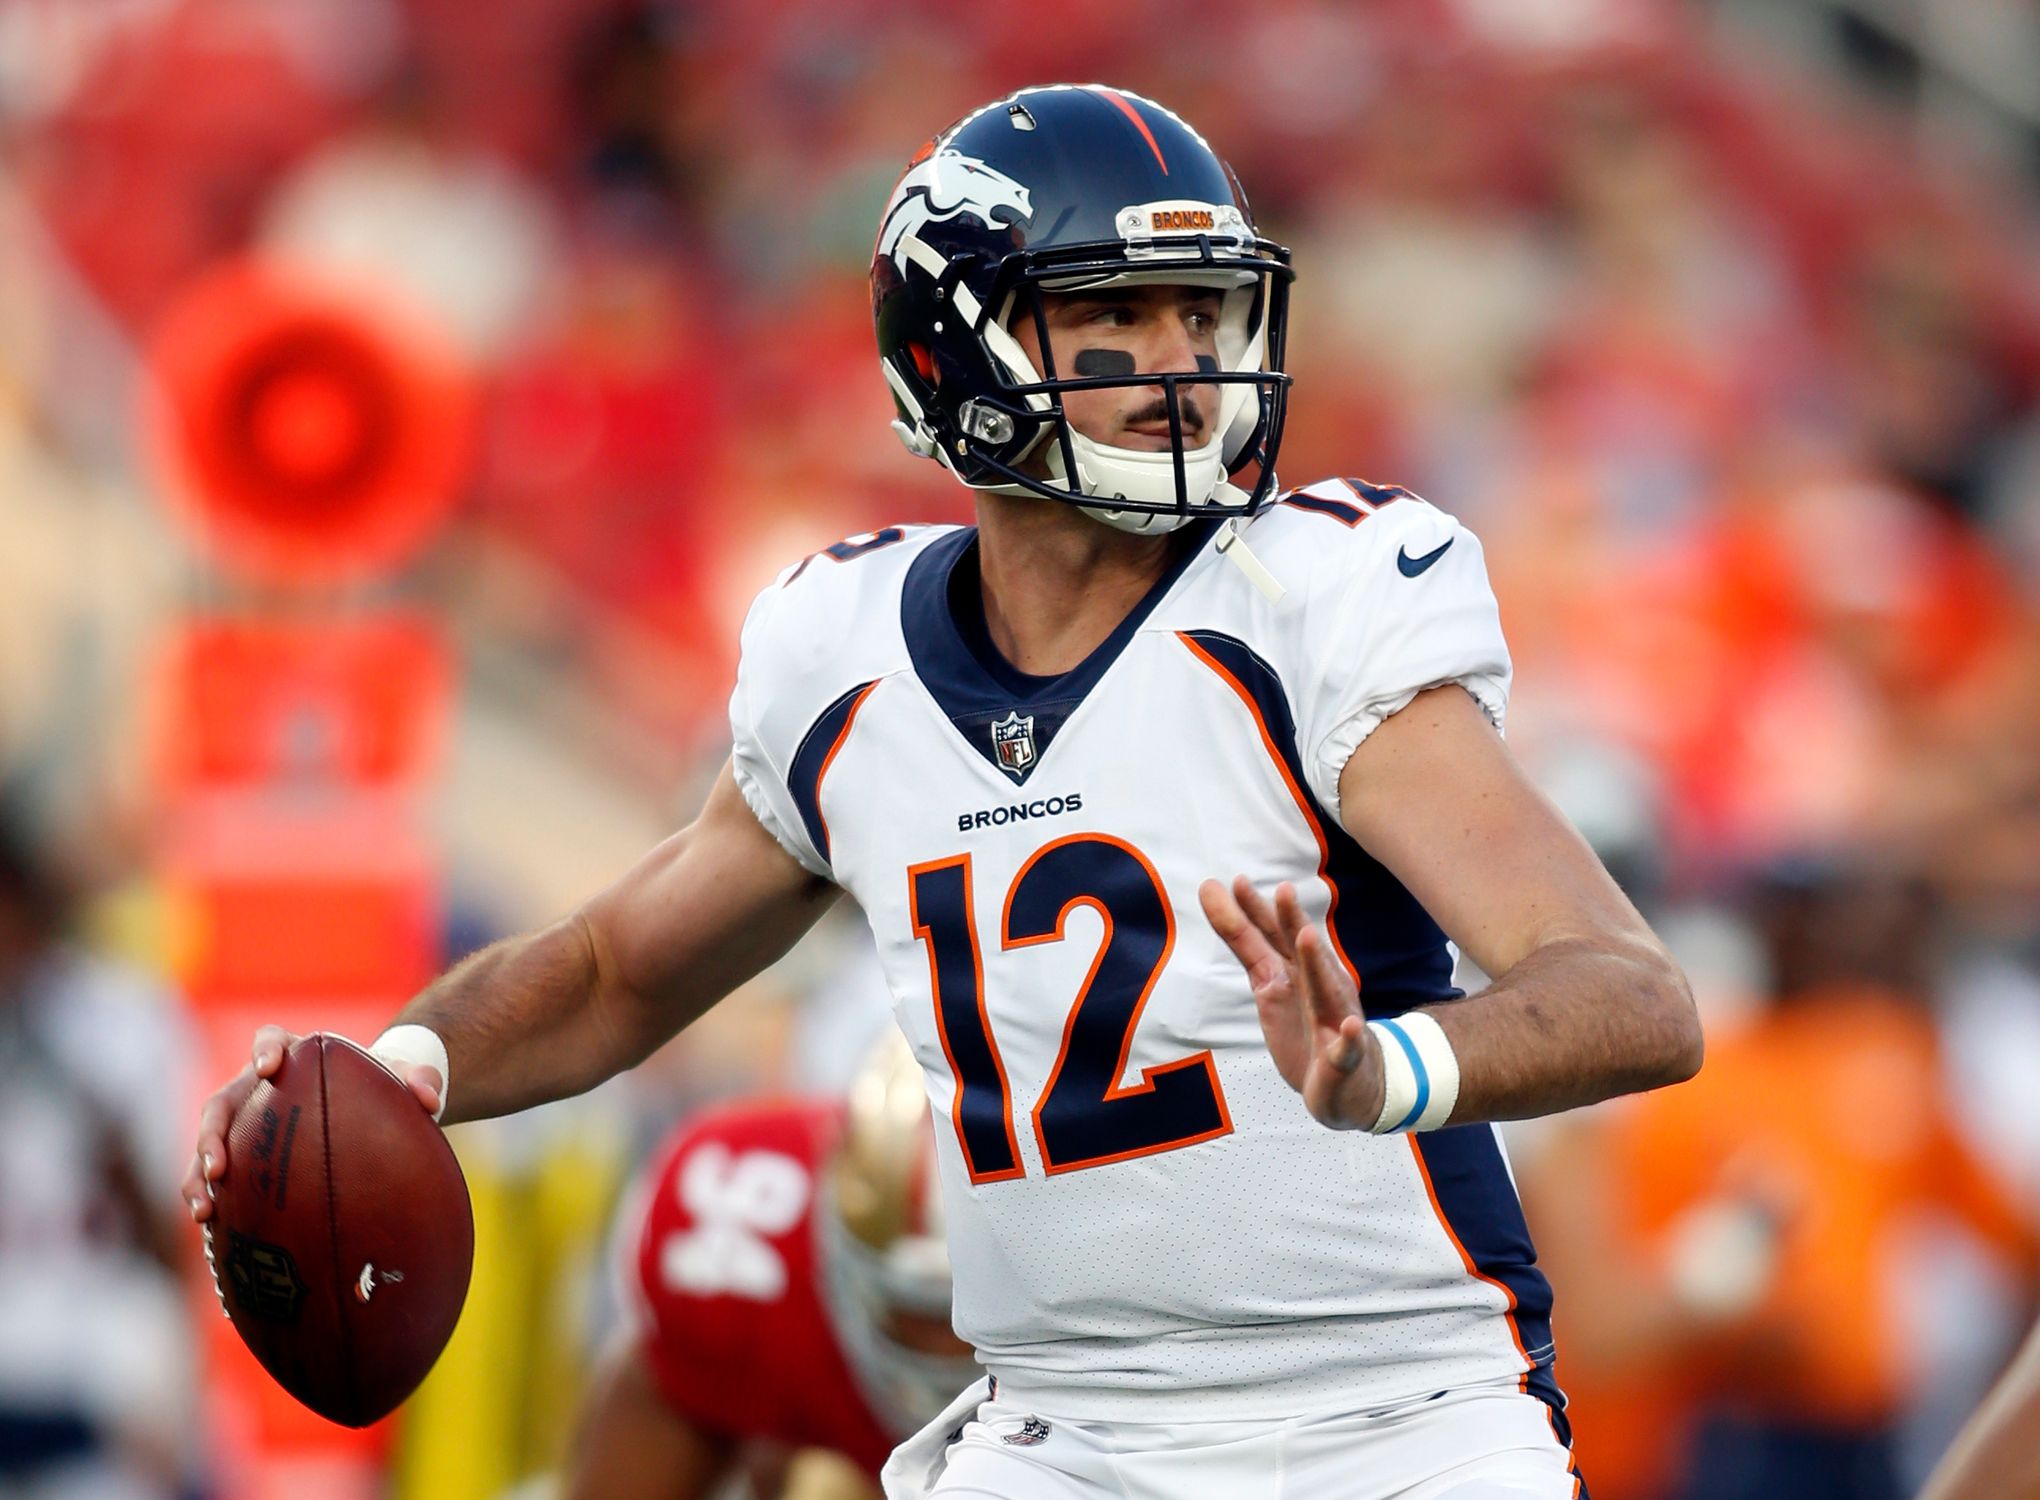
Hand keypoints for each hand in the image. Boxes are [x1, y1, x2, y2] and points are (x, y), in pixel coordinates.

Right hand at [182, 1026, 444, 1222]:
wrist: (362, 1106)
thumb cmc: (376, 1085)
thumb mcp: (400, 1078)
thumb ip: (419, 1081)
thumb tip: (432, 1100)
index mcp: (291, 1055)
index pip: (271, 1040)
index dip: (265, 1050)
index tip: (268, 1067)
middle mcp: (254, 1087)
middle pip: (221, 1102)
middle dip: (213, 1133)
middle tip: (219, 1165)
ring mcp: (241, 1122)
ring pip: (207, 1144)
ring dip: (198, 1175)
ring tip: (205, 1209)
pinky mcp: (238, 1154)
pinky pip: (213, 1176)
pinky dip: (208, 1197)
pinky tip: (213, 1227)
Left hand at [1199, 876, 1383, 1129]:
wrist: (1351, 1078)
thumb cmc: (1306, 1022)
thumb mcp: (1268, 981)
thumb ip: (1244, 940)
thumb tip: (1212, 889)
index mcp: (1294, 970)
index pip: (1271, 936)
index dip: (1256, 910)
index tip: (1237, 881)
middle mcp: (1317, 985)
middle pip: (1301, 951)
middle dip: (1292, 921)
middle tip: (1282, 890)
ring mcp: (1334, 1018)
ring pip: (1327, 989)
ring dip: (1317, 964)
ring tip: (1306, 937)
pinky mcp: (1345, 1055)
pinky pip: (1347, 1047)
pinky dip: (1348, 1037)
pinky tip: (1347, 1027)